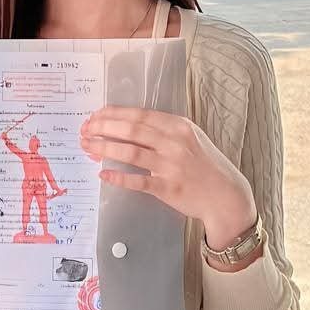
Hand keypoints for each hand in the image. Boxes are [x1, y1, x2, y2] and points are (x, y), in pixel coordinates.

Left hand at [81, 106, 255, 246]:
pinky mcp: (168, 188)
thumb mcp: (190, 137)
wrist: (225, 194)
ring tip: (87, 147)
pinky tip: (103, 174)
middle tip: (84, 130)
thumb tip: (129, 124)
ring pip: (129, 152)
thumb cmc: (205, 164)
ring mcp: (171, 166)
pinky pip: (137, 181)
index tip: (95, 116)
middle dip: (102, 128)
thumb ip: (164, 129)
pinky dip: (118, 177)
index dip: (112, 114)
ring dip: (104, 148)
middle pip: (130, 130)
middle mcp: (174, 142)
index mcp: (178, 126)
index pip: (138, 115)